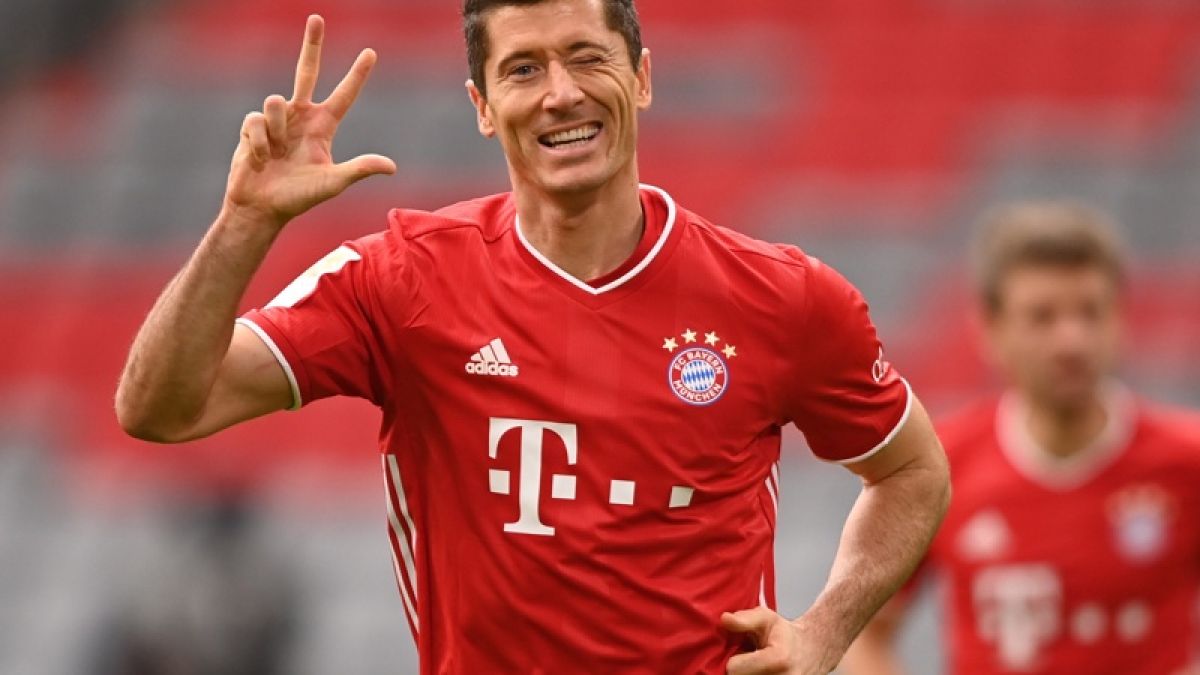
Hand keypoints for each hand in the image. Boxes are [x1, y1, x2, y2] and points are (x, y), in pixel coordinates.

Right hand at [224, 14, 396, 226]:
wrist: (261, 207)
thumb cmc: (299, 197)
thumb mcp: (333, 183)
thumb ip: (359, 169)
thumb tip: (391, 166)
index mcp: (323, 126)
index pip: (345, 95)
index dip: (357, 75)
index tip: (371, 52)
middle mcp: (301, 116)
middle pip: (306, 71)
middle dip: (311, 44)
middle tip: (317, 18)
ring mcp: (277, 119)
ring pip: (276, 102)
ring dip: (276, 132)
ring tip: (276, 154)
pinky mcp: (253, 125)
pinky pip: (257, 121)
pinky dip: (260, 144)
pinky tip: (260, 159)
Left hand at [722, 608, 839, 674]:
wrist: (811, 653)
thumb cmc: (785, 635)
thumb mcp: (766, 618)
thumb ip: (745, 618)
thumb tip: (725, 619)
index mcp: (778, 659)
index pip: (733, 669)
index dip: (733, 660)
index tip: (742, 652)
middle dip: (740, 670)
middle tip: (749, 660)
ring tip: (755, 667)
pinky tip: (759, 674)